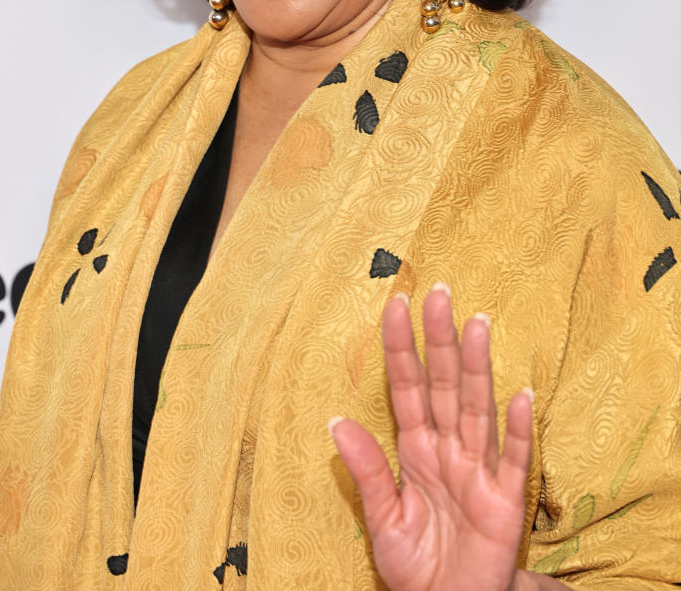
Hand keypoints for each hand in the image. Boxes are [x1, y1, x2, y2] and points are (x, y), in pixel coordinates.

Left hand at [329, 285, 532, 590]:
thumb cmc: (417, 565)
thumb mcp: (381, 520)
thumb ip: (365, 472)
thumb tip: (336, 421)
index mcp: (416, 449)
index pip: (407, 387)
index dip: (401, 348)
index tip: (395, 305)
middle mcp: (448, 450)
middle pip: (444, 386)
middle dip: (440, 340)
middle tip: (437, 294)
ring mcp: (479, 472)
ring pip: (477, 409)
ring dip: (477, 368)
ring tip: (477, 324)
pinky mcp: (505, 503)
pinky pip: (514, 462)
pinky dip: (520, 431)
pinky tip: (522, 396)